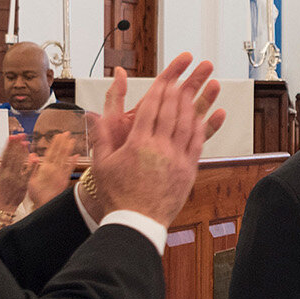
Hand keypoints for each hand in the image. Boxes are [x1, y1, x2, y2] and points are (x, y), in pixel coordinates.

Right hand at [0, 133, 33, 212]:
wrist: (3, 206)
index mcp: (0, 170)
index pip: (5, 154)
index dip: (9, 145)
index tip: (12, 136)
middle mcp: (7, 173)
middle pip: (12, 156)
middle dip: (16, 145)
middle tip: (21, 134)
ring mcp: (15, 179)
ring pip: (19, 163)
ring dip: (23, 152)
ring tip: (26, 142)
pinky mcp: (23, 184)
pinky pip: (28, 173)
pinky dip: (31, 165)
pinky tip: (35, 156)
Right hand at [24, 131, 79, 208]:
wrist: (45, 205)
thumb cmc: (35, 194)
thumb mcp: (29, 180)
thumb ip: (32, 167)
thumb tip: (33, 155)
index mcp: (44, 169)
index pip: (50, 152)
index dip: (54, 143)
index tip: (58, 135)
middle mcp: (54, 170)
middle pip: (59, 153)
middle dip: (63, 142)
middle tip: (67, 133)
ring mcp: (61, 174)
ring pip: (65, 159)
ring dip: (69, 148)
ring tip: (72, 139)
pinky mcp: (65, 180)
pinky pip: (70, 169)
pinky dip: (73, 161)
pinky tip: (76, 155)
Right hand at [83, 55, 225, 223]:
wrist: (135, 222)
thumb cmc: (116, 193)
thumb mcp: (101, 161)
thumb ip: (100, 133)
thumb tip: (92, 112)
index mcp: (138, 143)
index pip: (150, 108)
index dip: (159, 90)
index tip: (165, 77)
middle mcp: (160, 148)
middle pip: (172, 111)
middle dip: (179, 90)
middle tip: (186, 75)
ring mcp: (177, 159)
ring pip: (188, 124)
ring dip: (193, 104)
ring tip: (198, 89)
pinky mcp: (189, 170)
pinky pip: (199, 143)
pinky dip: (204, 126)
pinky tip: (207, 115)